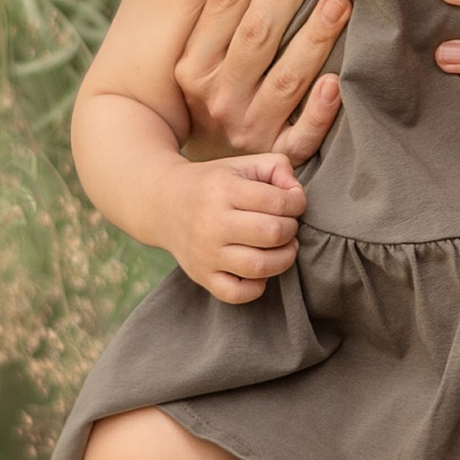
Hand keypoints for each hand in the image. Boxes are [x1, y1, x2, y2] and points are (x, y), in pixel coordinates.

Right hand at [163, 150, 304, 302]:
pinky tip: (260, 270)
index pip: (279, 201)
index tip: (294, 204)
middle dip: (291, 229)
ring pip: (259, 267)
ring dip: (284, 258)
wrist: (162, 203)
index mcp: (224, 190)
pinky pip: (237, 294)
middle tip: (287, 226)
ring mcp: (206, 253)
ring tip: (283, 247)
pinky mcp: (201, 275)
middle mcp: (212, 223)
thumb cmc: (213, 184)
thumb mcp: (242, 165)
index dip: (297, 203)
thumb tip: (296, 192)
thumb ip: (277, 167)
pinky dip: (257, 287)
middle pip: (273, 233)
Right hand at [174, 0, 350, 162]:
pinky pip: (301, 135)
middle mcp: (217, 96)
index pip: (225, 2)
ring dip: (315, 38)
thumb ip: (222, 14)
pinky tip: (336, 83)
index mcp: (194, 64)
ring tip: (342, 0)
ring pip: (286, 79)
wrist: (201, 184)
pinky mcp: (277, 155)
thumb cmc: (215, 97)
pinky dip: (319, 111)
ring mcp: (248, 129)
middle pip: (257, 33)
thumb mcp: (202, 59)